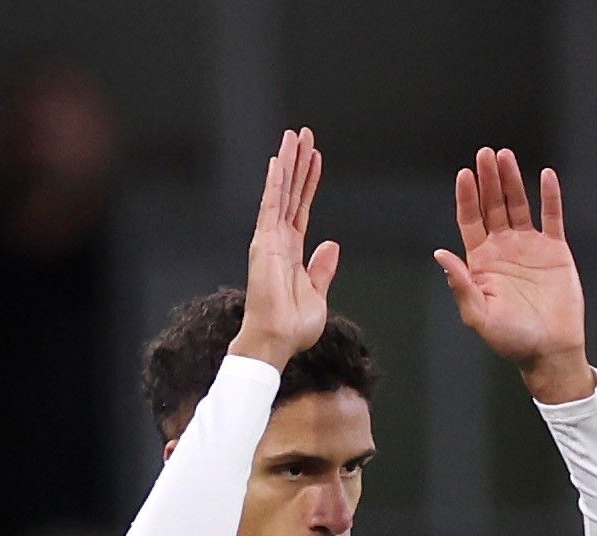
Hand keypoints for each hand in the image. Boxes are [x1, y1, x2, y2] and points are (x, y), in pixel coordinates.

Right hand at [230, 128, 341, 369]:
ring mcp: (270, 239)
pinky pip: (271, 206)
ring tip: (294, 136)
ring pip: (281, 192)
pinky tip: (278, 161)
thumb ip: (322, 269)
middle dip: (297, 162)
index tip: (314, 158)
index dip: (309, 182)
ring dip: (288, 163)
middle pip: (290, 192)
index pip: (302, 208)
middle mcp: (279, 240)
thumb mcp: (318, 295)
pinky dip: (275, 183)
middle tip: (303, 134)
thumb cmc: (293, 326)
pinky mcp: (264, 243)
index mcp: (292, 251)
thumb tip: (331, 245)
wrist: (277, 340)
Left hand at [436, 147, 592, 404]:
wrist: (550, 350)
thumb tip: (440, 254)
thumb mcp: (478, 315)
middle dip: (488, 180)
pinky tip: (545, 175)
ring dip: (512, 181)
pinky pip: (552, 217)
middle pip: (492, 205)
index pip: (470, 220)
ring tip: (505, 156)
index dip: (467, 197)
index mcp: (481, 261)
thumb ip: (461, 284)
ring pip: (518, 205)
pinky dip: (550, 196)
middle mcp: (503, 248)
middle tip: (485, 154)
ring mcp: (529, 246)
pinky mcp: (555, 249)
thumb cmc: (511, 339)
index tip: (465, 174)